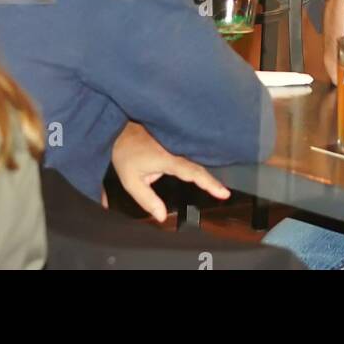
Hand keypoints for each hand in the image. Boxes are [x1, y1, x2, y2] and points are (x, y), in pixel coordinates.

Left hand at [109, 123, 228, 222]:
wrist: (118, 127)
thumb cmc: (124, 153)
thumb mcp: (131, 181)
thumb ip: (147, 200)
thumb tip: (162, 217)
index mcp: (168, 158)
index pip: (193, 172)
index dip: (209, 183)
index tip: (224, 193)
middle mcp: (176, 147)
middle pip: (199, 163)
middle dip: (212, 178)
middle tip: (225, 193)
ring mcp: (176, 139)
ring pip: (196, 154)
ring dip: (208, 165)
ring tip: (218, 183)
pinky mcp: (174, 136)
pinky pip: (190, 148)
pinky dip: (199, 156)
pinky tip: (207, 161)